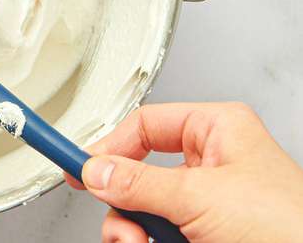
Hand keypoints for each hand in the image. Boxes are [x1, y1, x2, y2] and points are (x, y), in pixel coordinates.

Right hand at [69, 102, 302, 242]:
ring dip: (135, 232)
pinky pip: (163, 234)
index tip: (77, 165)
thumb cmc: (290, 226)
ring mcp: (213, 205)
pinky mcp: (211, 236)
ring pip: (147, 211)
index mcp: (217, 131)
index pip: (144, 126)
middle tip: (119, 222)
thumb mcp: (201, 196)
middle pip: (140, 174)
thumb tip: (97, 171)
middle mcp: (214, 164)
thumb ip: (140, 183)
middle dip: (124, 204)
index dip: (109, 146)